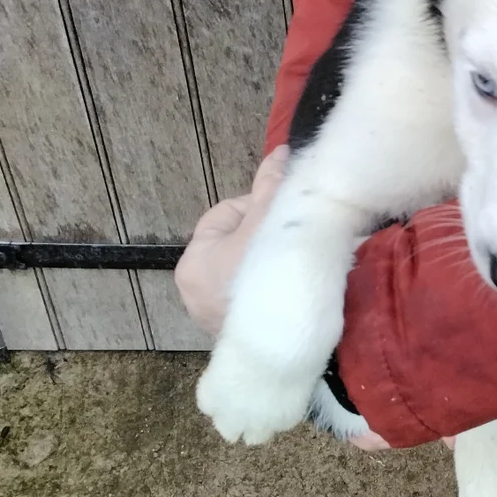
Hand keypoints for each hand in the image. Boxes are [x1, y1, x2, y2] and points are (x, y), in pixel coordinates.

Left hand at [179, 146, 390, 449]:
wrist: (297, 344)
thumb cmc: (274, 275)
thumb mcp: (274, 218)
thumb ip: (273, 184)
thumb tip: (281, 151)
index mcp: (193, 263)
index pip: (225, 214)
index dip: (259, 205)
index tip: (288, 212)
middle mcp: (197, 297)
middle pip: (239, 245)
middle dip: (270, 237)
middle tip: (299, 238)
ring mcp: (220, 323)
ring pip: (252, 274)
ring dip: (278, 264)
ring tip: (303, 262)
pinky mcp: (245, 342)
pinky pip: (262, 301)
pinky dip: (280, 292)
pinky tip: (302, 288)